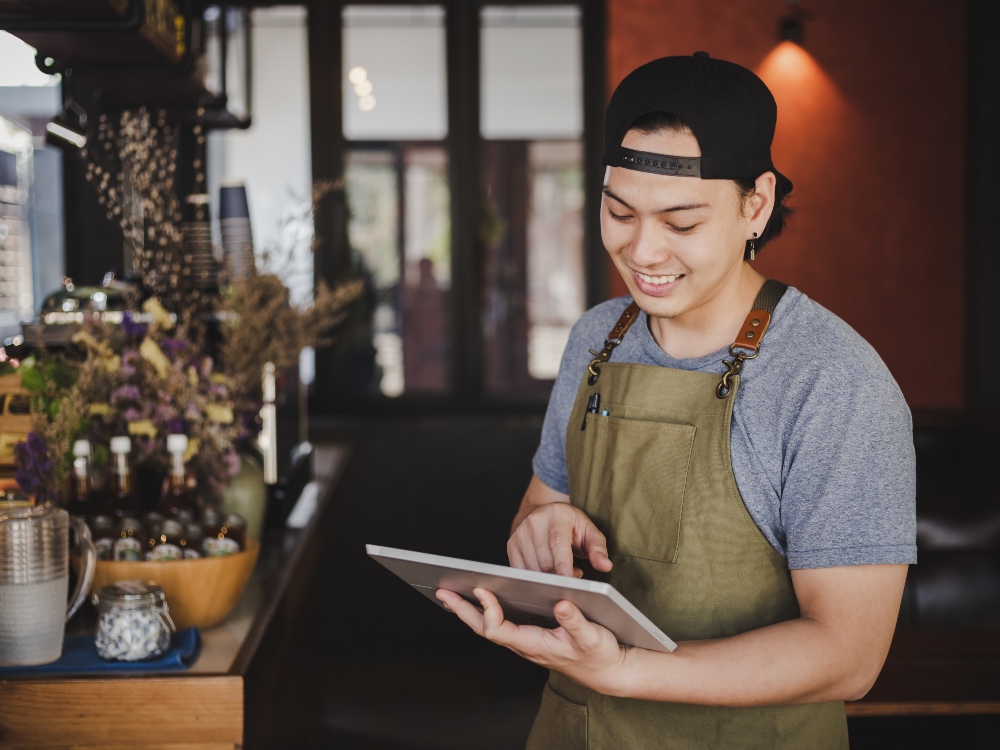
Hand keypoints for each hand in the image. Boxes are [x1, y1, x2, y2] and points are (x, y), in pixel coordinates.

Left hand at [436, 587, 629, 694]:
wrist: (609, 671)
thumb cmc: (600, 655)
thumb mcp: (592, 637)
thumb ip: (575, 622)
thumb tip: (561, 604)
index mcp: (534, 644)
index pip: (499, 630)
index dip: (487, 610)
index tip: (482, 590)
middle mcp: (525, 644)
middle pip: (485, 629)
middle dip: (463, 611)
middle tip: (443, 592)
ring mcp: (526, 641)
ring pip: (490, 627)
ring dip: (470, 611)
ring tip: (452, 594)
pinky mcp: (531, 636)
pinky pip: (501, 625)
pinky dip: (487, 612)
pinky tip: (482, 600)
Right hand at [508, 502, 612, 577]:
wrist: (544, 514)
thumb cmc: (570, 525)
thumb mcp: (589, 532)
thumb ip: (598, 549)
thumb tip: (605, 566)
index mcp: (557, 515)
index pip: (558, 544)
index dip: (563, 566)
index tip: (570, 583)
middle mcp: (535, 522)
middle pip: (545, 561)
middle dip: (560, 575)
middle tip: (574, 573)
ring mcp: (520, 533)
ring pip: (532, 569)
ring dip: (548, 578)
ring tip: (561, 570)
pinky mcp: (511, 544)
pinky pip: (521, 571)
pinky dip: (534, 578)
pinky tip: (545, 572)